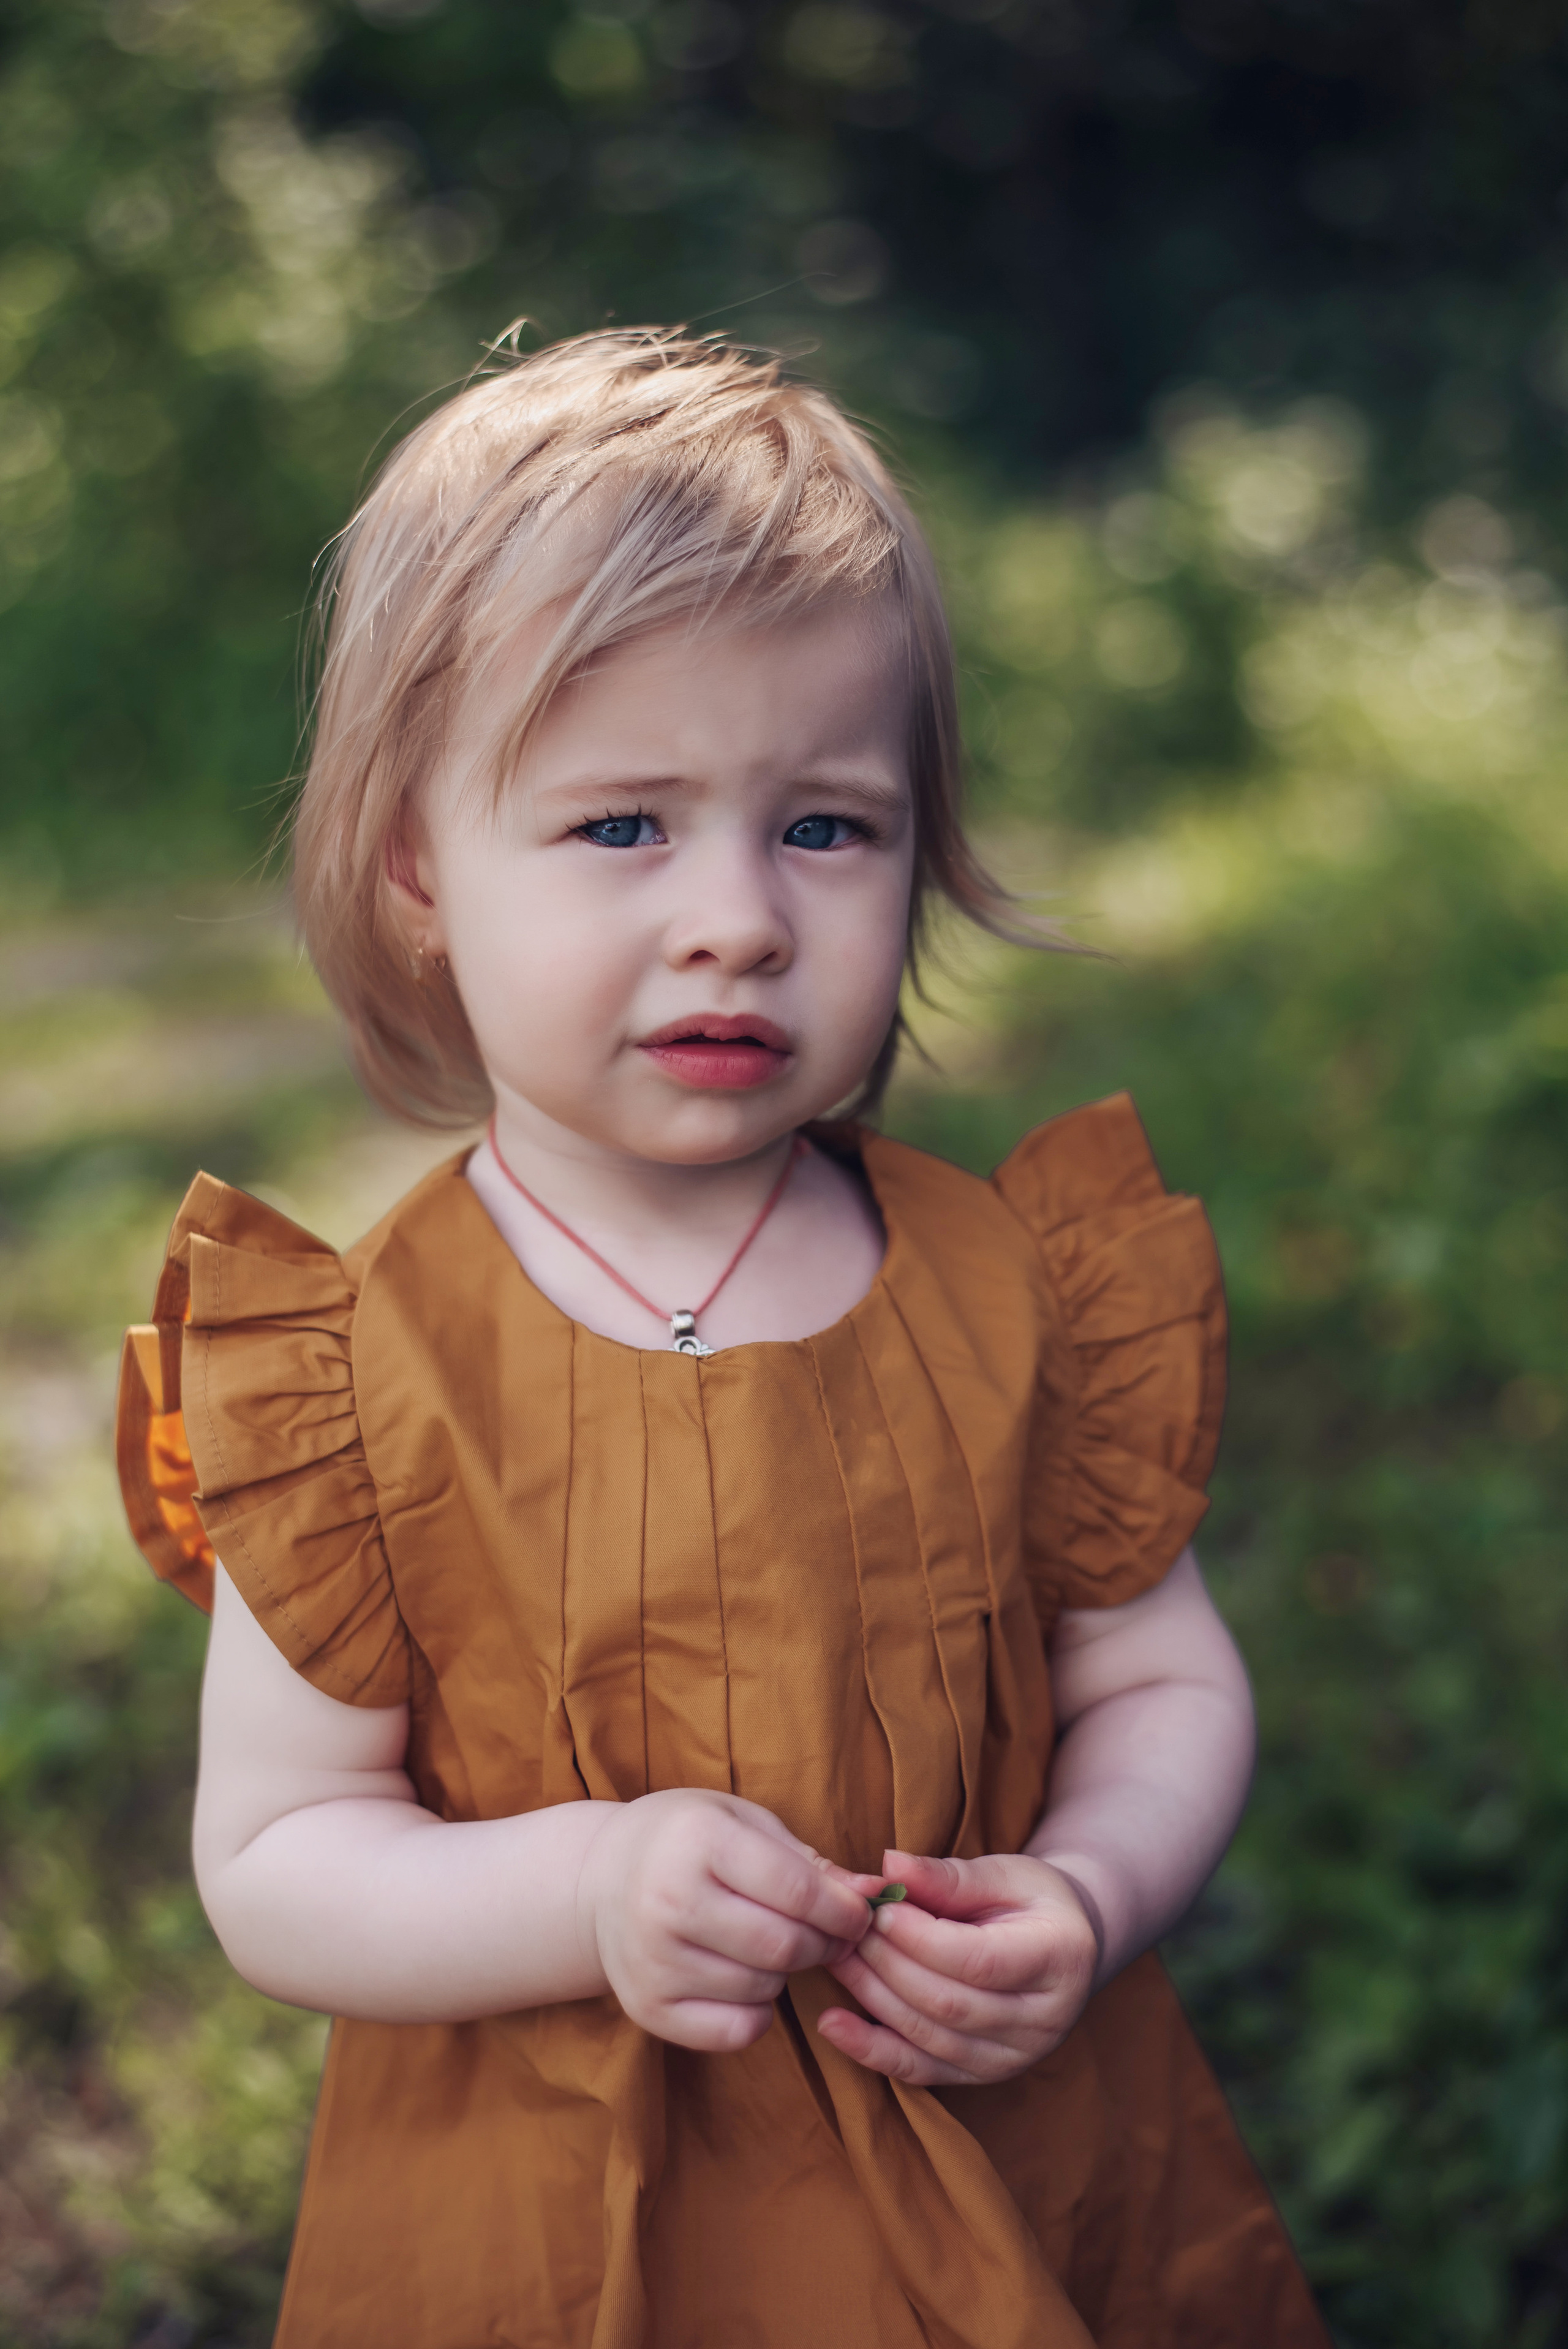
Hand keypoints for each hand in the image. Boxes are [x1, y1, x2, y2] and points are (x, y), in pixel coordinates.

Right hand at [578, 1789, 878, 2052]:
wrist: (601, 1879)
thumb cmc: (690, 1841)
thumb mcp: (745, 1824)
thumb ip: (809, 1862)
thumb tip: (876, 1893)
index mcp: (697, 1841)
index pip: (796, 1890)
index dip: (844, 1909)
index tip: (861, 1913)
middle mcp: (667, 1901)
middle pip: (783, 1946)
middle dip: (824, 1944)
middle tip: (831, 1934)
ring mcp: (652, 1961)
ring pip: (762, 1989)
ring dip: (787, 1974)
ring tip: (775, 1944)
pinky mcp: (647, 2008)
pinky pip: (736, 2031)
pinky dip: (758, 2012)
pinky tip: (746, 1978)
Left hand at [817, 1849, 1098, 2087]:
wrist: (1065, 1943)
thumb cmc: (1032, 1897)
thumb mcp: (1005, 1872)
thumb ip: (949, 1876)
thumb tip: (889, 1865)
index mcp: (1059, 1959)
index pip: (977, 1960)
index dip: (918, 1937)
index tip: (875, 1908)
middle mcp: (1044, 2021)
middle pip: (949, 2003)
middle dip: (886, 1964)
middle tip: (845, 1928)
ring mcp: (1015, 2057)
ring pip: (929, 2038)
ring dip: (872, 1997)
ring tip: (836, 1957)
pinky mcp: (983, 2076)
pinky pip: (921, 2072)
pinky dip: (871, 2049)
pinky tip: (832, 2024)